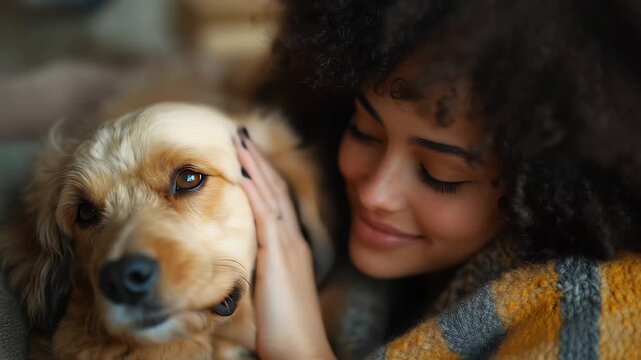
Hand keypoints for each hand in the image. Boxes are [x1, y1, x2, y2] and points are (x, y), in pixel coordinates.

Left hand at [235, 128, 334, 359]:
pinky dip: (254, 189)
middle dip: (259, 162)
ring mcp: (288, 245)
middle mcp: (293, 240)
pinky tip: (241, 172)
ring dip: (255, 166)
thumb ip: (262, 271)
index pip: (277, 203)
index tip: (248, 158)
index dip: (263, 178)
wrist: (300, 348)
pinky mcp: (278, 254)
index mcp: (291, 248)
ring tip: (240, 140)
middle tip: (243, 136)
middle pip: (276, 190)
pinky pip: (265, 213)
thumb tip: (243, 260)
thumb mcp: (271, 292)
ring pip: (272, 195)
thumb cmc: (285, 328)